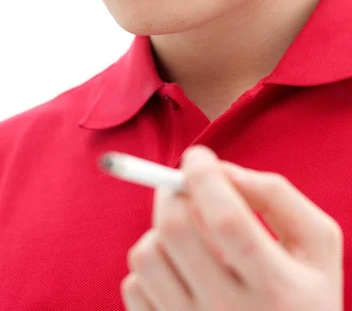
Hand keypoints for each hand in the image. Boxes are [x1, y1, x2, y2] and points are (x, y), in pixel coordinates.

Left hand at [121, 145, 343, 310]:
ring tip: (188, 237)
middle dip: (174, 190)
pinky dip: (152, 266)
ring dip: (161, 230)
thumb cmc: (303, 293)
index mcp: (277, 288)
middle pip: (175, 229)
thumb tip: (222, 171)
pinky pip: (133, 286)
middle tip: (184, 185)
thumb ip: (276, 195)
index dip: (204, 176)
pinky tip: (179, 270)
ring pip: (146, 255)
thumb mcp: (316, 243)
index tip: (198, 157)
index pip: (227, 218)